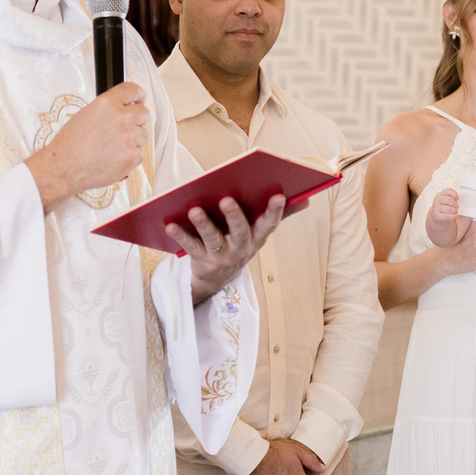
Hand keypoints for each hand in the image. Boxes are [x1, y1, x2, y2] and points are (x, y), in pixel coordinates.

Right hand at [26, 83, 149, 211]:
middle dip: (137, 119)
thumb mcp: (84, 115)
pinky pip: (139, 153)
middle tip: (126, 128)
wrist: (65, 167)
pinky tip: (114, 157)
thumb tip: (120, 110)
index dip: (139, 95)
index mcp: (107, 104)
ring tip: (114, 146)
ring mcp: (128, 137)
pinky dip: (130, 156)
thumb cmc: (69, 145)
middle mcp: (120, 118)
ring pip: (143, 134)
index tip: (140, 99)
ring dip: (133, 139)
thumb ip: (107, 110)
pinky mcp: (132, 156)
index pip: (133, 90)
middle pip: (143, 112)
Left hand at [166, 194, 284, 305]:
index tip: (278, 194)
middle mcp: (241, 248)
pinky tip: (169, 224)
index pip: (269, 224)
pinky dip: (180, 235)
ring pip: (214, 240)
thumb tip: (306, 199)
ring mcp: (221, 256)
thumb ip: (280, 214)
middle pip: (240, 232)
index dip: (275, 211)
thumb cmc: (238, 244)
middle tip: (227, 199)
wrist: (216, 280)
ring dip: (204, 224)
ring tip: (195, 209)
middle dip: (234, 216)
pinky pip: (190, 247)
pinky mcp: (201, 261)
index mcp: (257, 238)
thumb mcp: (259, 232)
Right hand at [428, 187, 458, 223]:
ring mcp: (436, 207)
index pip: (448, 191)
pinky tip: (455, 216)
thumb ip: (451, 196)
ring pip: (448, 209)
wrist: (435, 215)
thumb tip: (457, 198)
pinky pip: (447, 216)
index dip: (455, 194)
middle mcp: (437, 200)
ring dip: (454, 211)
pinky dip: (453, 216)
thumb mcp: (445, 199)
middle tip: (457, 207)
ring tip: (456, 211)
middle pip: (449, 199)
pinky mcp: (436, 215)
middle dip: (455, 204)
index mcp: (440, 194)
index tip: (457, 199)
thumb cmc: (443, 206)